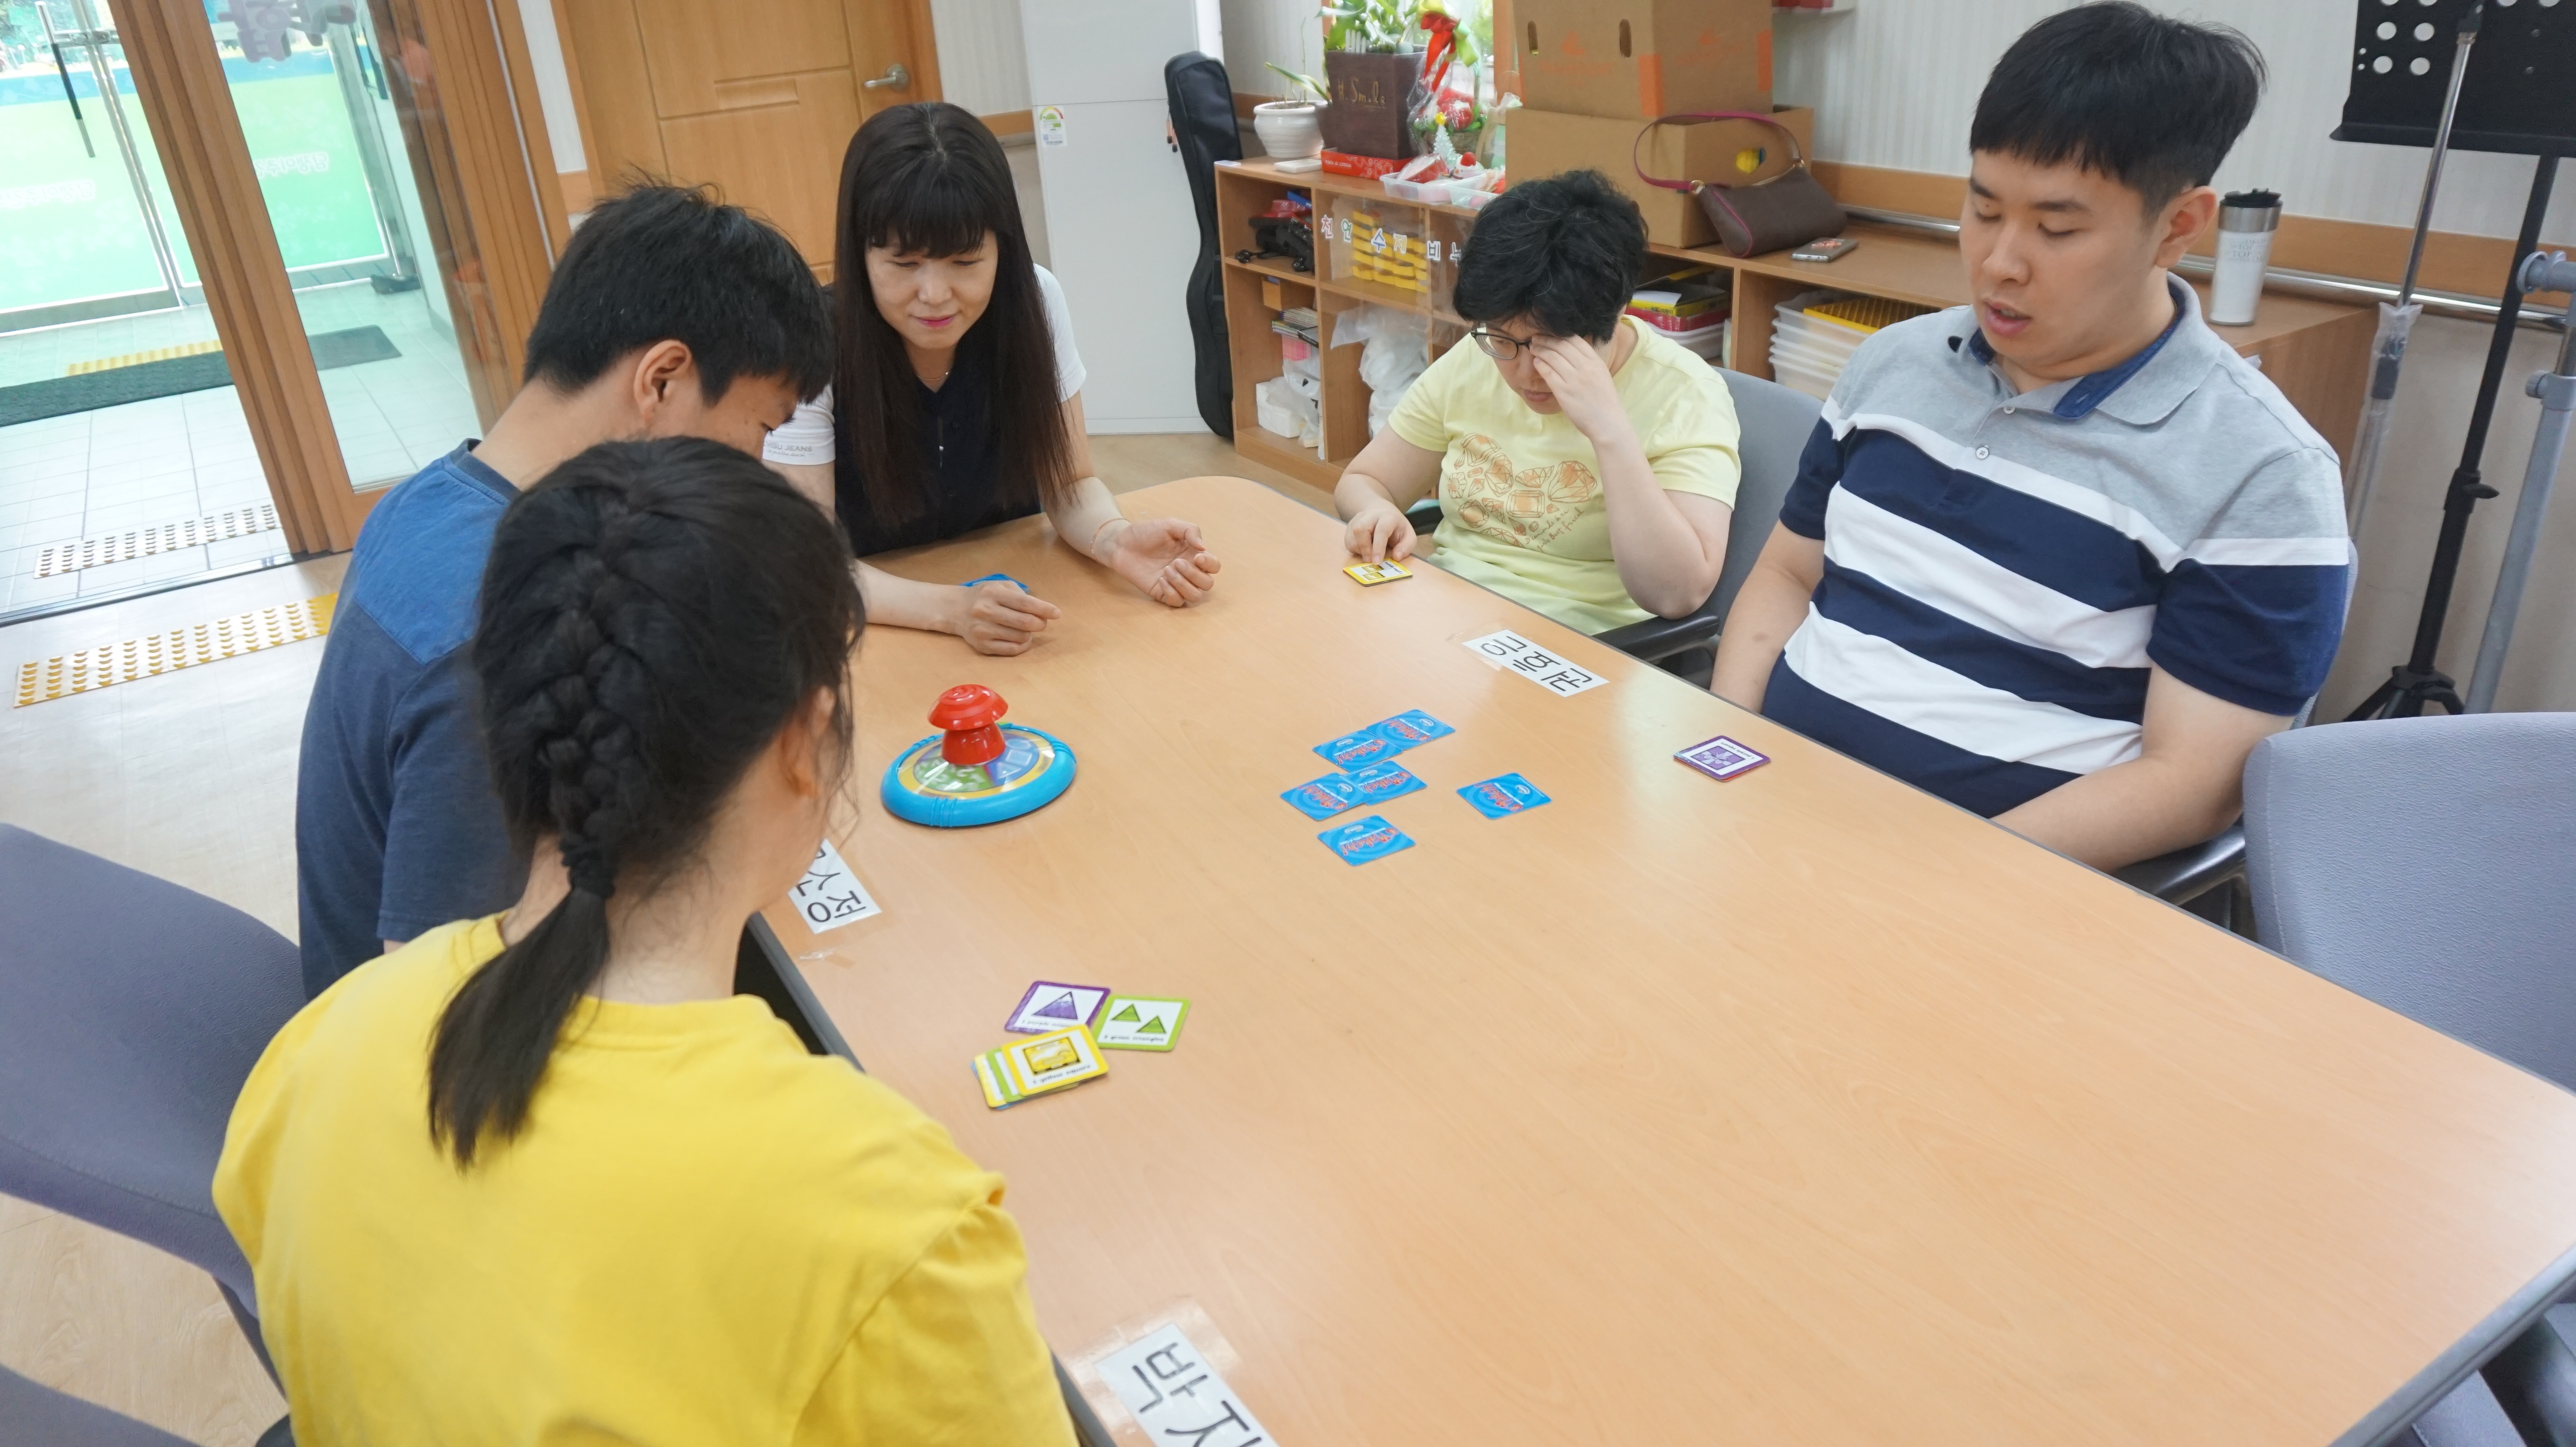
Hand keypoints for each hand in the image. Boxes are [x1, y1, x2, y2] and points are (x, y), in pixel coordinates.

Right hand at [946, 579, 1059, 655]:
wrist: (956, 609)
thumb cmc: (985, 596)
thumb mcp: (1001, 586)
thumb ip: (1021, 595)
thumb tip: (1043, 611)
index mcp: (992, 593)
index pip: (1024, 603)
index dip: (1044, 609)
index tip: (1057, 613)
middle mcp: (985, 611)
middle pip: (1024, 622)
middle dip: (1040, 623)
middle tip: (1041, 622)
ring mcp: (982, 630)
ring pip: (1020, 637)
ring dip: (1029, 634)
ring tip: (1024, 628)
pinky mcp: (982, 646)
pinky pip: (1012, 650)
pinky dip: (1022, 645)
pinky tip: (1020, 638)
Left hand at [1099, 517, 1221, 606]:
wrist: (1122, 543)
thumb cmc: (1146, 532)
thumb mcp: (1170, 525)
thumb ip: (1190, 530)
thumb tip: (1203, 548)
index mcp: (1193, 554)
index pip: (1214, 566)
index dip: (1210, 564)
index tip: (1197, 556)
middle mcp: (1188, 571)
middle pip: (1207, 584)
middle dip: (1194, 575)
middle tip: (1176, 562)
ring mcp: (1176, 584)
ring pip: (1195, 596)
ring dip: (1183, 584)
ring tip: (1167, 570)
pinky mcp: (1162, 593)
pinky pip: (1177, 602)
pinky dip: (1172, 592)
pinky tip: (1161, 580)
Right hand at [1343, 500, 1415, 562]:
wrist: (1381, 512)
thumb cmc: (1396, 527)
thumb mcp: (1408, 536)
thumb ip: (1405, 547)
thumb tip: (1396, 557)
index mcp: (1388, 516)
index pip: (1381, 530)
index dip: (1378, 547)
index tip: (1377, 561)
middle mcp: (1370, 515)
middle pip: (1361, 530)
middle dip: (1365, 548)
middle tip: (1370, 561)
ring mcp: (1357, 519)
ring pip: (1352, 537)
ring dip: (1360, 550)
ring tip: (1370, 553)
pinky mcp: (1350, 526)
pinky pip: (1348, 541)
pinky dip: (1355, 549)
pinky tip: (1365, 549)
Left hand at [1530, 335, 1630, 444]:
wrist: (1608, 423)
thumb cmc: (1604, 401)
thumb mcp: (1601, 375)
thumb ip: (1588, 363)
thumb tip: (1571, 352)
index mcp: (1596, 361)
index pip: (1575, 340)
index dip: (1559, 334)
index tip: (1549, 333)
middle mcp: (1585, 367)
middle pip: (1561, 345)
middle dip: (1546, 339)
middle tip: (1536, 338)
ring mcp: (1574, 379)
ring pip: (1552, 357)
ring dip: (1540, 350)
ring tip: (1533, 348)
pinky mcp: (1564, 392)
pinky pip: (1548, 373)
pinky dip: (1540, 365)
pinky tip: (1536, 362)